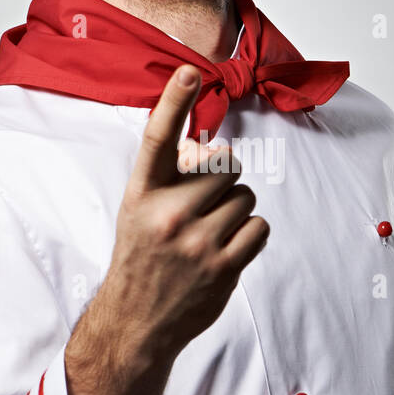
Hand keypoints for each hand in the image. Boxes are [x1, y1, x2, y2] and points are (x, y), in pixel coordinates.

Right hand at [63, 65, 268, 394]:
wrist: (134, 322)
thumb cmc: (141, 258)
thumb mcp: (140, 211)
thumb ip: (173, 180)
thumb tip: (218, 151)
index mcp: (142, 193)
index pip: (158, 138)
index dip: (173, 101)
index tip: (189, 72)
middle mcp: (167, 213)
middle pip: (226, 168)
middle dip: (223, 183)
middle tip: (203, 208)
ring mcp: (196, 242)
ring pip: (246, 198)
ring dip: (237, 212)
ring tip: (211, 234)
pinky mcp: (222, 267)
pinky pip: (259, 227)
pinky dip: (251, 234)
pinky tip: (228, 248)